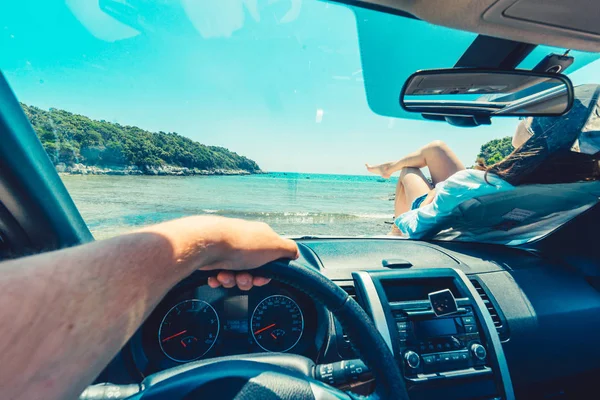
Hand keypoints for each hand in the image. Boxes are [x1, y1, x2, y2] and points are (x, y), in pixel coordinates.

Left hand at [144, 216, 298, 290]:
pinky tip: (216, 277)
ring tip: (226, 276)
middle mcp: (244, 243)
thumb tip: (295, 253)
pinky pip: (219, 276)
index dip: (266, 274)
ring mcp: (227, 251)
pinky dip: (218, 280)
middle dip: (248, 280)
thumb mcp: (275, 246)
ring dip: (232, 281)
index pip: (270, 261)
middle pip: (252, 271)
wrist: (207, 244)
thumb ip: (289, 249)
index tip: (262, 278)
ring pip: (235, 276)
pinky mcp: (212, 258)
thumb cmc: (241, 243)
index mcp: (260, 237)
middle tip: (242, 277)